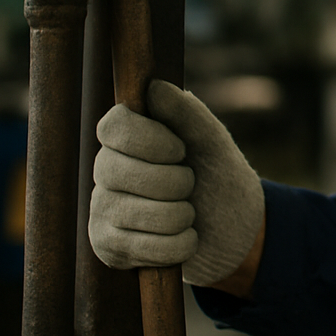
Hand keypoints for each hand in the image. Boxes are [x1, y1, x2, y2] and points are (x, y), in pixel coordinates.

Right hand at [89, 79, 264, 287]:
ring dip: (182, 215)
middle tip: (189, 184)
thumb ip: (187, 113)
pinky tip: (183, 239)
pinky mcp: (108, 248)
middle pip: (118, 170)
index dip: (150, 140)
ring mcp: (102, 210)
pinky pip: (145, 248)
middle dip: (174, 181)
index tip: (180, 150)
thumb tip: (153, 87)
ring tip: (187, 213)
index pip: (113, 127)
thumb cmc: (218, 176)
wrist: (234, 230)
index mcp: (125, 137)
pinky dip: (180, 245)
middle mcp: (104, 170)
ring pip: (135, 212)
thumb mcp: (213, 141)